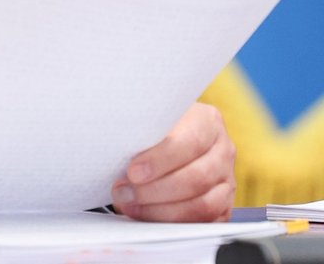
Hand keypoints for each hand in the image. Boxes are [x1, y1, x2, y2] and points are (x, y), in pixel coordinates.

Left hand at [111, 102, 234, 221]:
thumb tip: (115, 150)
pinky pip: (204, 223)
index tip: (133, 171)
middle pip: (196, 178)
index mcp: (207, 121)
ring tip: (130, 206)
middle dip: (155, 190)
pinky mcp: (224, 206)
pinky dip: (174, 224)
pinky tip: (149, 217)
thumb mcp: (152, 118)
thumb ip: (143, 131)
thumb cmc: (157, 126)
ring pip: (202, 205)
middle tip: (124, 193)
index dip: (160, 160)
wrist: (174, 136)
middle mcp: (222, 150)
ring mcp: (227, 180)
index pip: (190, 142)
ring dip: (161, 211)